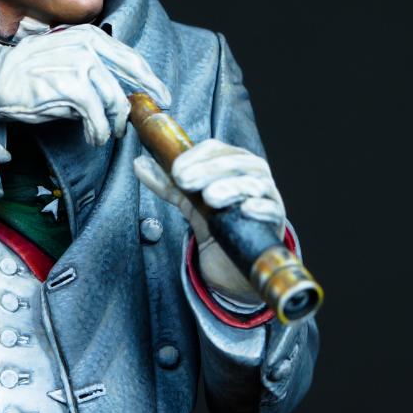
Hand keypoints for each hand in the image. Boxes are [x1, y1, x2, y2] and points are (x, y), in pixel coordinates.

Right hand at [0, 24, 171, 146]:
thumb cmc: (33, 75)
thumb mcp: (69, 61)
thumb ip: (98, 70)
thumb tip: (127, 91)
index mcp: (91, 36)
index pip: (130, 58)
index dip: (150, 80)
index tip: (162, 98)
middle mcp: (88, 45)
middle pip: (129, 78)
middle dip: (136, 106)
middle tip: (131, 126)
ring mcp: (78, 63)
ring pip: (115, 99)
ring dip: (112, 124)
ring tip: (102, 135)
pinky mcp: (68, 85)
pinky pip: (96, 113)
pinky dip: (98, 129)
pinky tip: (92, 136)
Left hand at [133, 139, 284, 301]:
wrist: (232, 263)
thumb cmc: (217, 221)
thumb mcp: (190, 200)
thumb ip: (167, 183)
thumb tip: (139, 163)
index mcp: (233, 162)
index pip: (216, 149)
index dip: (195, 157)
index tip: (175, 171)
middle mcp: (253, 175)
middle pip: (236, 162)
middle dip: (209, 170)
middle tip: (184, 181)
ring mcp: (267, 197)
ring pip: (255, 184)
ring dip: (231, 187)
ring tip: (210, 196)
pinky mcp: (274, 222)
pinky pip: (272, 210)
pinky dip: (260, 208)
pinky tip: (245, 209)